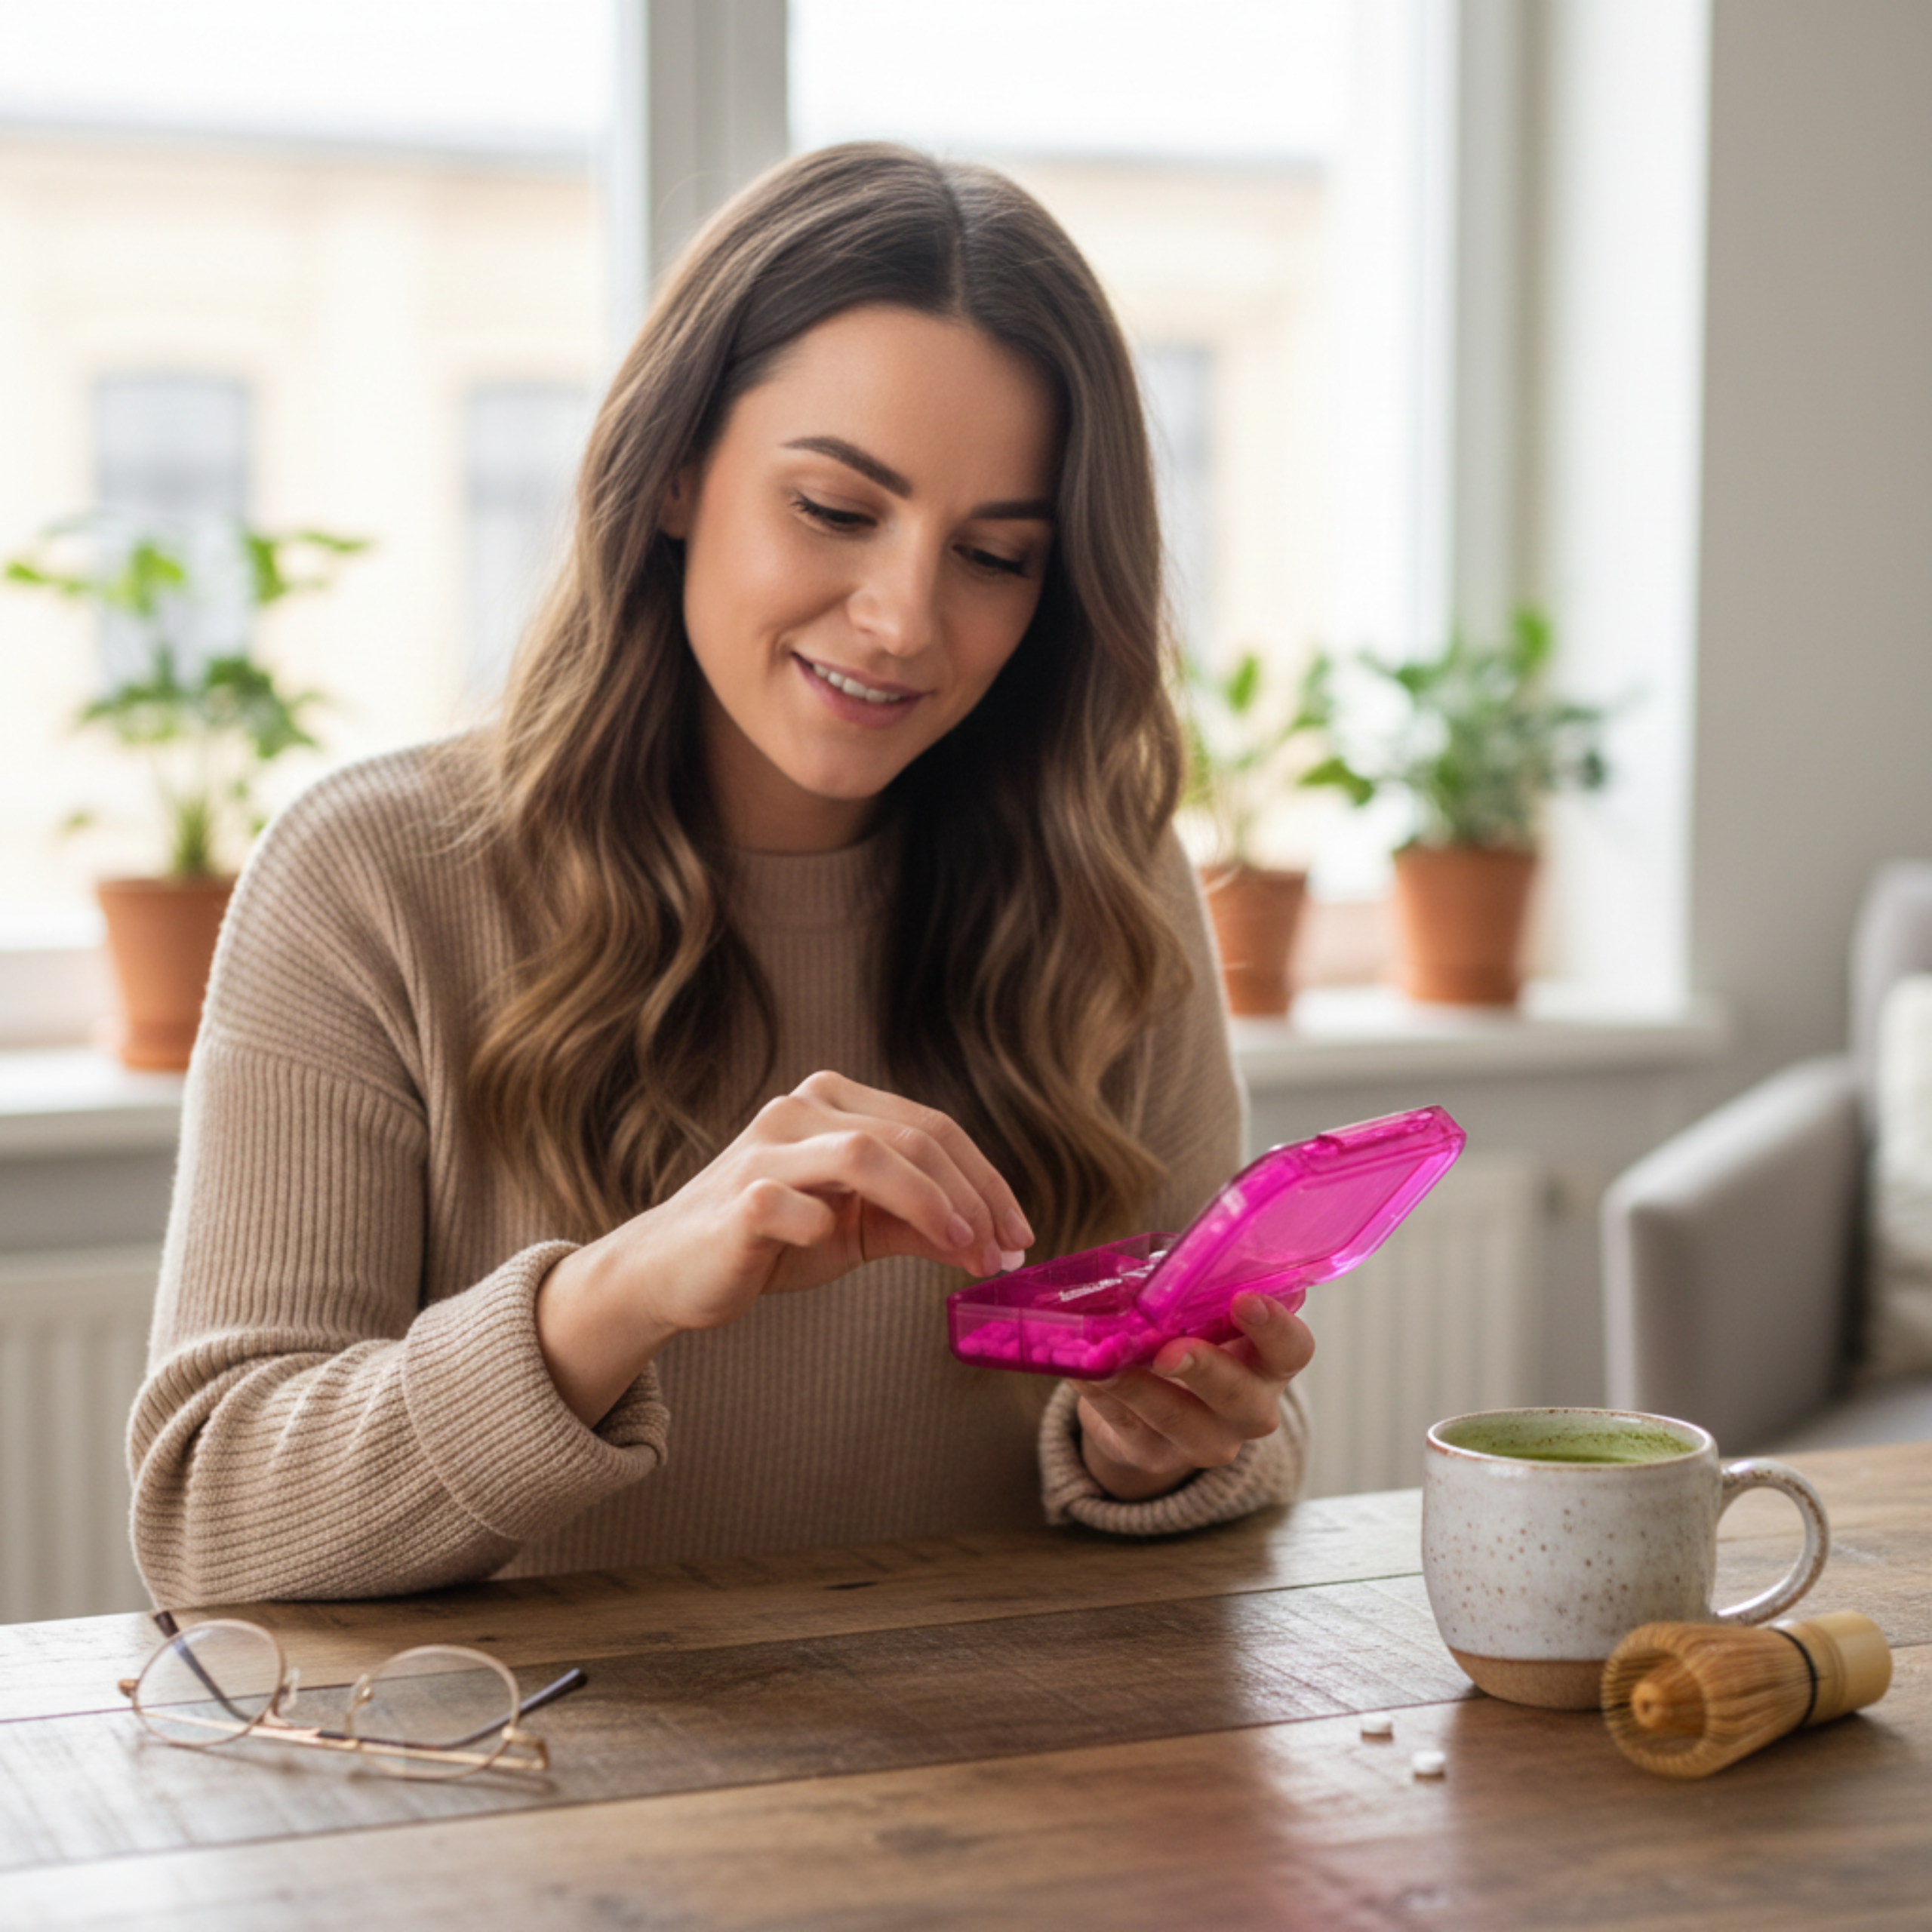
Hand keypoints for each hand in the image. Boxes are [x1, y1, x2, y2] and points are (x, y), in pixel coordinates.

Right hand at [536, 1070, 1032, 1423]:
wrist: (673, 1272)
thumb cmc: (772, 1242)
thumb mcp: (857, 1229)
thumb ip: (920, 1225)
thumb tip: (994, 1243)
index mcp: (833, 1101)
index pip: (933, 1126)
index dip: (986, 1179)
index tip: (1018, 1235)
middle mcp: (801, 1109)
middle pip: (915, 1136)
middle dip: (974, 1196)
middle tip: (1003, 1253)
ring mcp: (767, 1149)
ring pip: (869, 1153)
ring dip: (930, 1203)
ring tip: (964, 1248)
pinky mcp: (740, 1198)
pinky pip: (803, 1210)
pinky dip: (832, 1231)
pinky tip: (839, 1251)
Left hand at [1072, 1292, 1313, 1502]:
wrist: (1154, 1406)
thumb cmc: (1189, 1337)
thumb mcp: (1202, 1312)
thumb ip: (1198, 1289)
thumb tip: (1169, 1261)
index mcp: (1269, 1362)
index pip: (1293, 1349)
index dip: (1275, 1327)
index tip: (1244, 1299)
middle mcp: (1249, 1409)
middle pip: (1241, 1397)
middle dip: (1204, 1369)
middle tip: (1169, 1350)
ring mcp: (1204, 1440)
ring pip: (1177, 1419)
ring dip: (1138, 1386)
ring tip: (1105, 1359)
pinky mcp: (1152, 1455)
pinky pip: (1125, 1425)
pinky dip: (1100, 1394)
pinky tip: (1080, 1371)